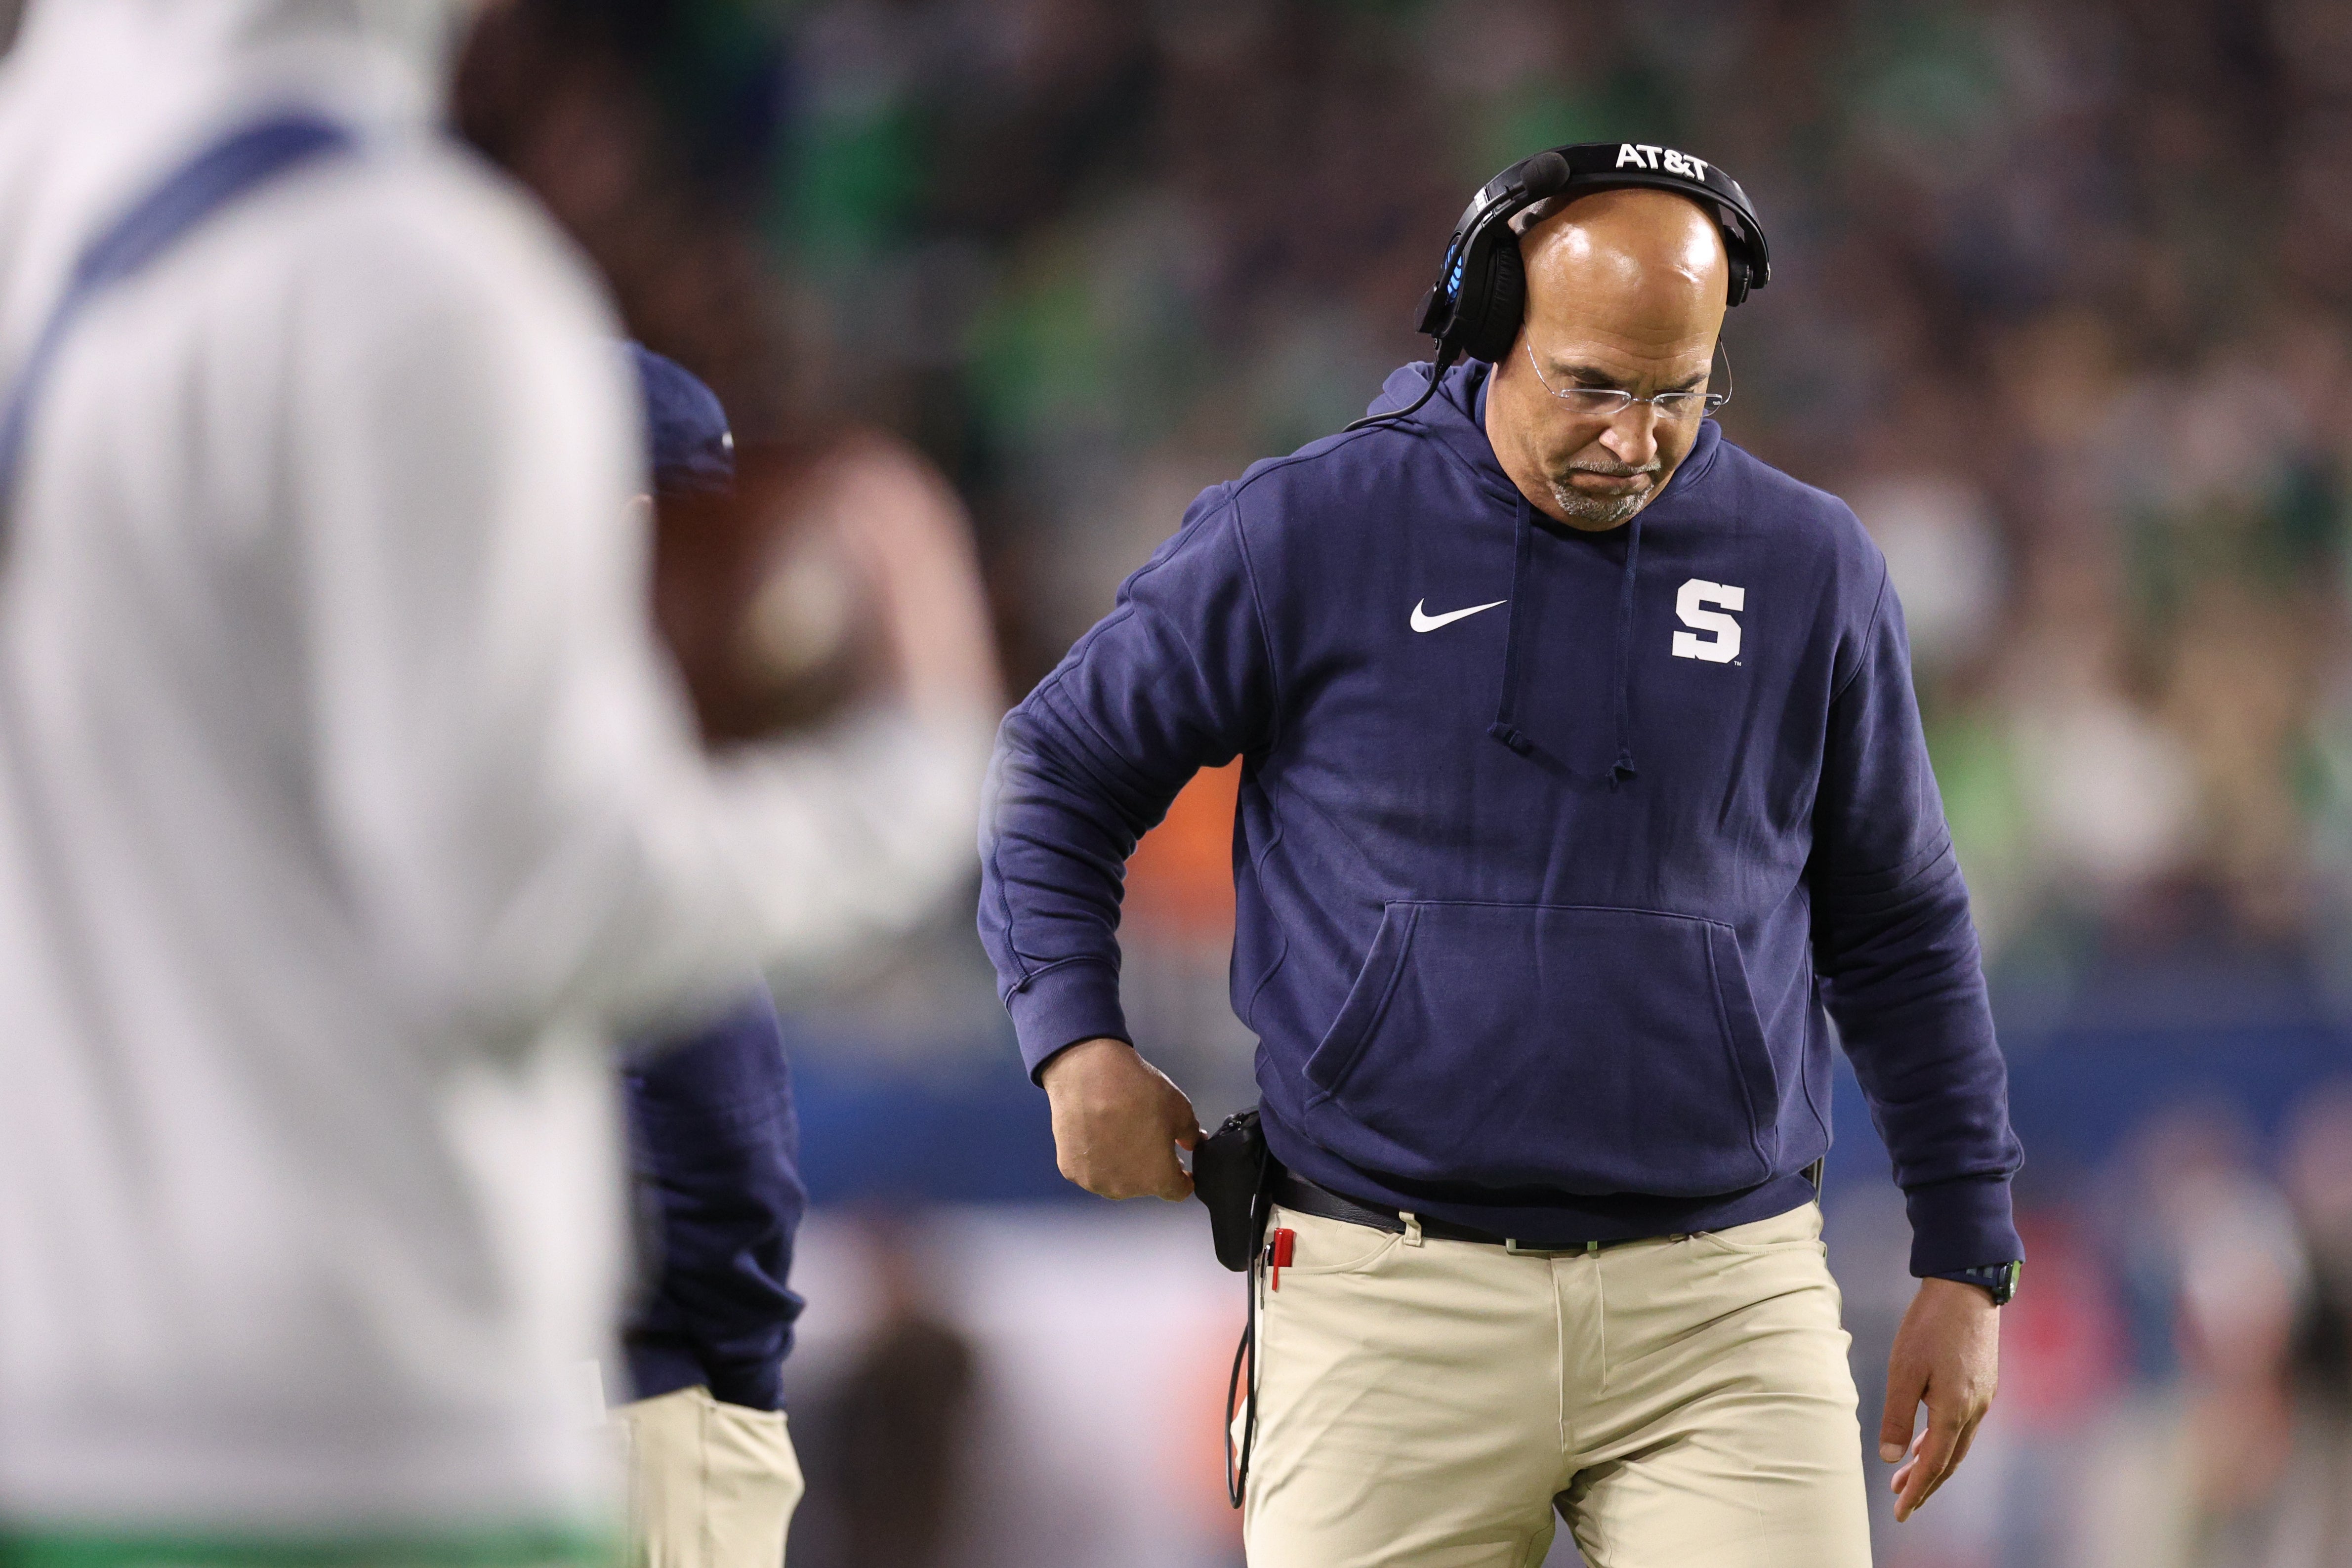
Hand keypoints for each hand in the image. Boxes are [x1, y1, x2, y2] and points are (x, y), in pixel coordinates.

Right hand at [1040, 1038, 1202, 1201]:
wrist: (1086, 1073)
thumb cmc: (1134, 1090)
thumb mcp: (1180, 1107)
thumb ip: (1191, 1133)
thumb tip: (1192, 1142)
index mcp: (1156, 1178)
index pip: (1178, 1190)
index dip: (1184, 1178)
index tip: (1181, 1167)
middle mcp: (1124, 1188)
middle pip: (1145, 1185)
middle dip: (1151, 1166)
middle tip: (1147, 1137)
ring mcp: (1093, 1180)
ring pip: (1116, 1178)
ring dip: (1122, 1164)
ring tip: (1120, 1132)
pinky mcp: (1070, 1169)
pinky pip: (1090, 1169)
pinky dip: (1096, 1157)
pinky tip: (1097, 1133)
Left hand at [1880, 1277, 2000, 1521]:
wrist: (1966, 1288)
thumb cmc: (1930, 1325)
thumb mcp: (1905, 1370)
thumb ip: (1899, 1415)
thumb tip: (1891, 1457)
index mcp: (1955, 1410)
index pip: (1935, 1464)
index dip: (1917, 1490)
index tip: (1901, 1512)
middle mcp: (1975, 1410)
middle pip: (1950, 1461)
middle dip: (1925, 1484)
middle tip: (1901, 1503)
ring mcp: (1982, 1397)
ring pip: (1958, 1444)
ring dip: (1933, 1462)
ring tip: (1907, 1476)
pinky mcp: (1982, 1383)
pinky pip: (1963, 1425)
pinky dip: (1944, 1440)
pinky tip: (1929, 1439)